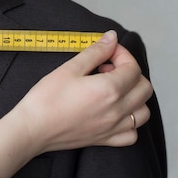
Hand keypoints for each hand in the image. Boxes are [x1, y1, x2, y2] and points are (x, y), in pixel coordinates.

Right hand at [15, 30, 151, 153]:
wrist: (33, 128)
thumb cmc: (46, 99)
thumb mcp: (69, 68)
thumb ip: (95, 52)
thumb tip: (111, 38)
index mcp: (109, 89)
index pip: (132, 67)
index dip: (122, 54)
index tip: (107, 51)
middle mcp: (117, 109)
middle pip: (144, 88)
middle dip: (131, 73)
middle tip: (108, 68)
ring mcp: (113, 127)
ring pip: (143, 112)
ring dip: (135, 96)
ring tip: (114, 90)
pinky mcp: (105, 140)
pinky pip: (132, 134)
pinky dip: (130, 122)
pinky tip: (115, 113)